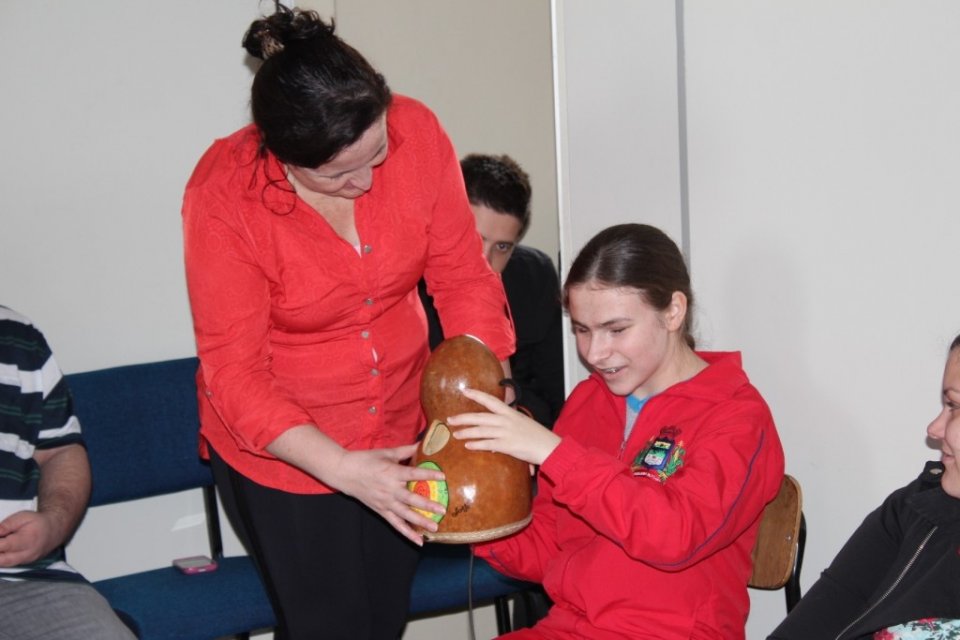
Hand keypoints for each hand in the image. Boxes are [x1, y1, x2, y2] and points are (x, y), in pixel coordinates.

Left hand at [0, 511, 60, 566]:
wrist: (54, 530)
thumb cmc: (38, 522)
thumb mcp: (23, 517)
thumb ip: (6, 525)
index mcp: (26, 540)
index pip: (3, 546)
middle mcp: (27, 554)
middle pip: (2, 560)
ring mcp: (26, 560)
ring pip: (4, 564)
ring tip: (2, 546)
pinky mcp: (25, 563)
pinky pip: (9, 564)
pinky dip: (3, 559)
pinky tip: (3, 550)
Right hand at [329, 443, 446, 545]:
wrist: (345, 472)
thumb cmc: (366, 460)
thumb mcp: (386, 452)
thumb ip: (406, 450)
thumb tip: (423, 443)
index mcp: (392, 472)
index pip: (413, 474)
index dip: (428, 475)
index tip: (443, 477)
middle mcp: (390, 489)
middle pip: (411, 499)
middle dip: (428, 505)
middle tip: (442, 510)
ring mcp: (385, 502)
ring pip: (405, 515)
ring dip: (420, 522)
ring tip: (434, 528)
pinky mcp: (381, 511)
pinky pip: (396, 524)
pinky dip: (407, 533)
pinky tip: (419, 541)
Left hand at [447, 388, 560, 465]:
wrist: (549, 447)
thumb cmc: (537, 436)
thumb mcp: (522, 423)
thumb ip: (508, 424)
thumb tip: (494, 433)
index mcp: (510, 412)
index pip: (490, 400)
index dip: (477, 395)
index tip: (465, 391)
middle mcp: (506, 420)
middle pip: (480, 417)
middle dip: (463, 418)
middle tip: (450, 419)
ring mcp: (506, 433)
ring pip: (480, 431)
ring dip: (466, 432)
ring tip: (455, 434)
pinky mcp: (507, 445)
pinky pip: (487, 444)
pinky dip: (476, 444)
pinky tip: (468, 445)